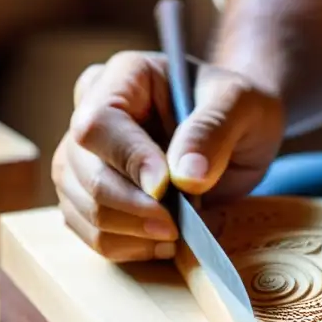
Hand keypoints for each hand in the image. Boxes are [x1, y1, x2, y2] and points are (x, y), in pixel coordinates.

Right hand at [52, 50, 284, 261]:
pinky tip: (163, 242)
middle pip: (82, 170)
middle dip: (130, 206)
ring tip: (176, 233)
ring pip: (79, 204)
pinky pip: (87, 230)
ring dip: (127, 231)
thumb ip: (213, 131)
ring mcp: (84, 155)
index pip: (100, 123)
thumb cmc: (240, 107)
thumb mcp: (243, 105)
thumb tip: (185, 177)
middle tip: (177, 225)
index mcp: (124, 77)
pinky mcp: (90, 193)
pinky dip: (125, 245)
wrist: (241, 132)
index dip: (128, 160)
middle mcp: (92, 112)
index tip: (165, 188)